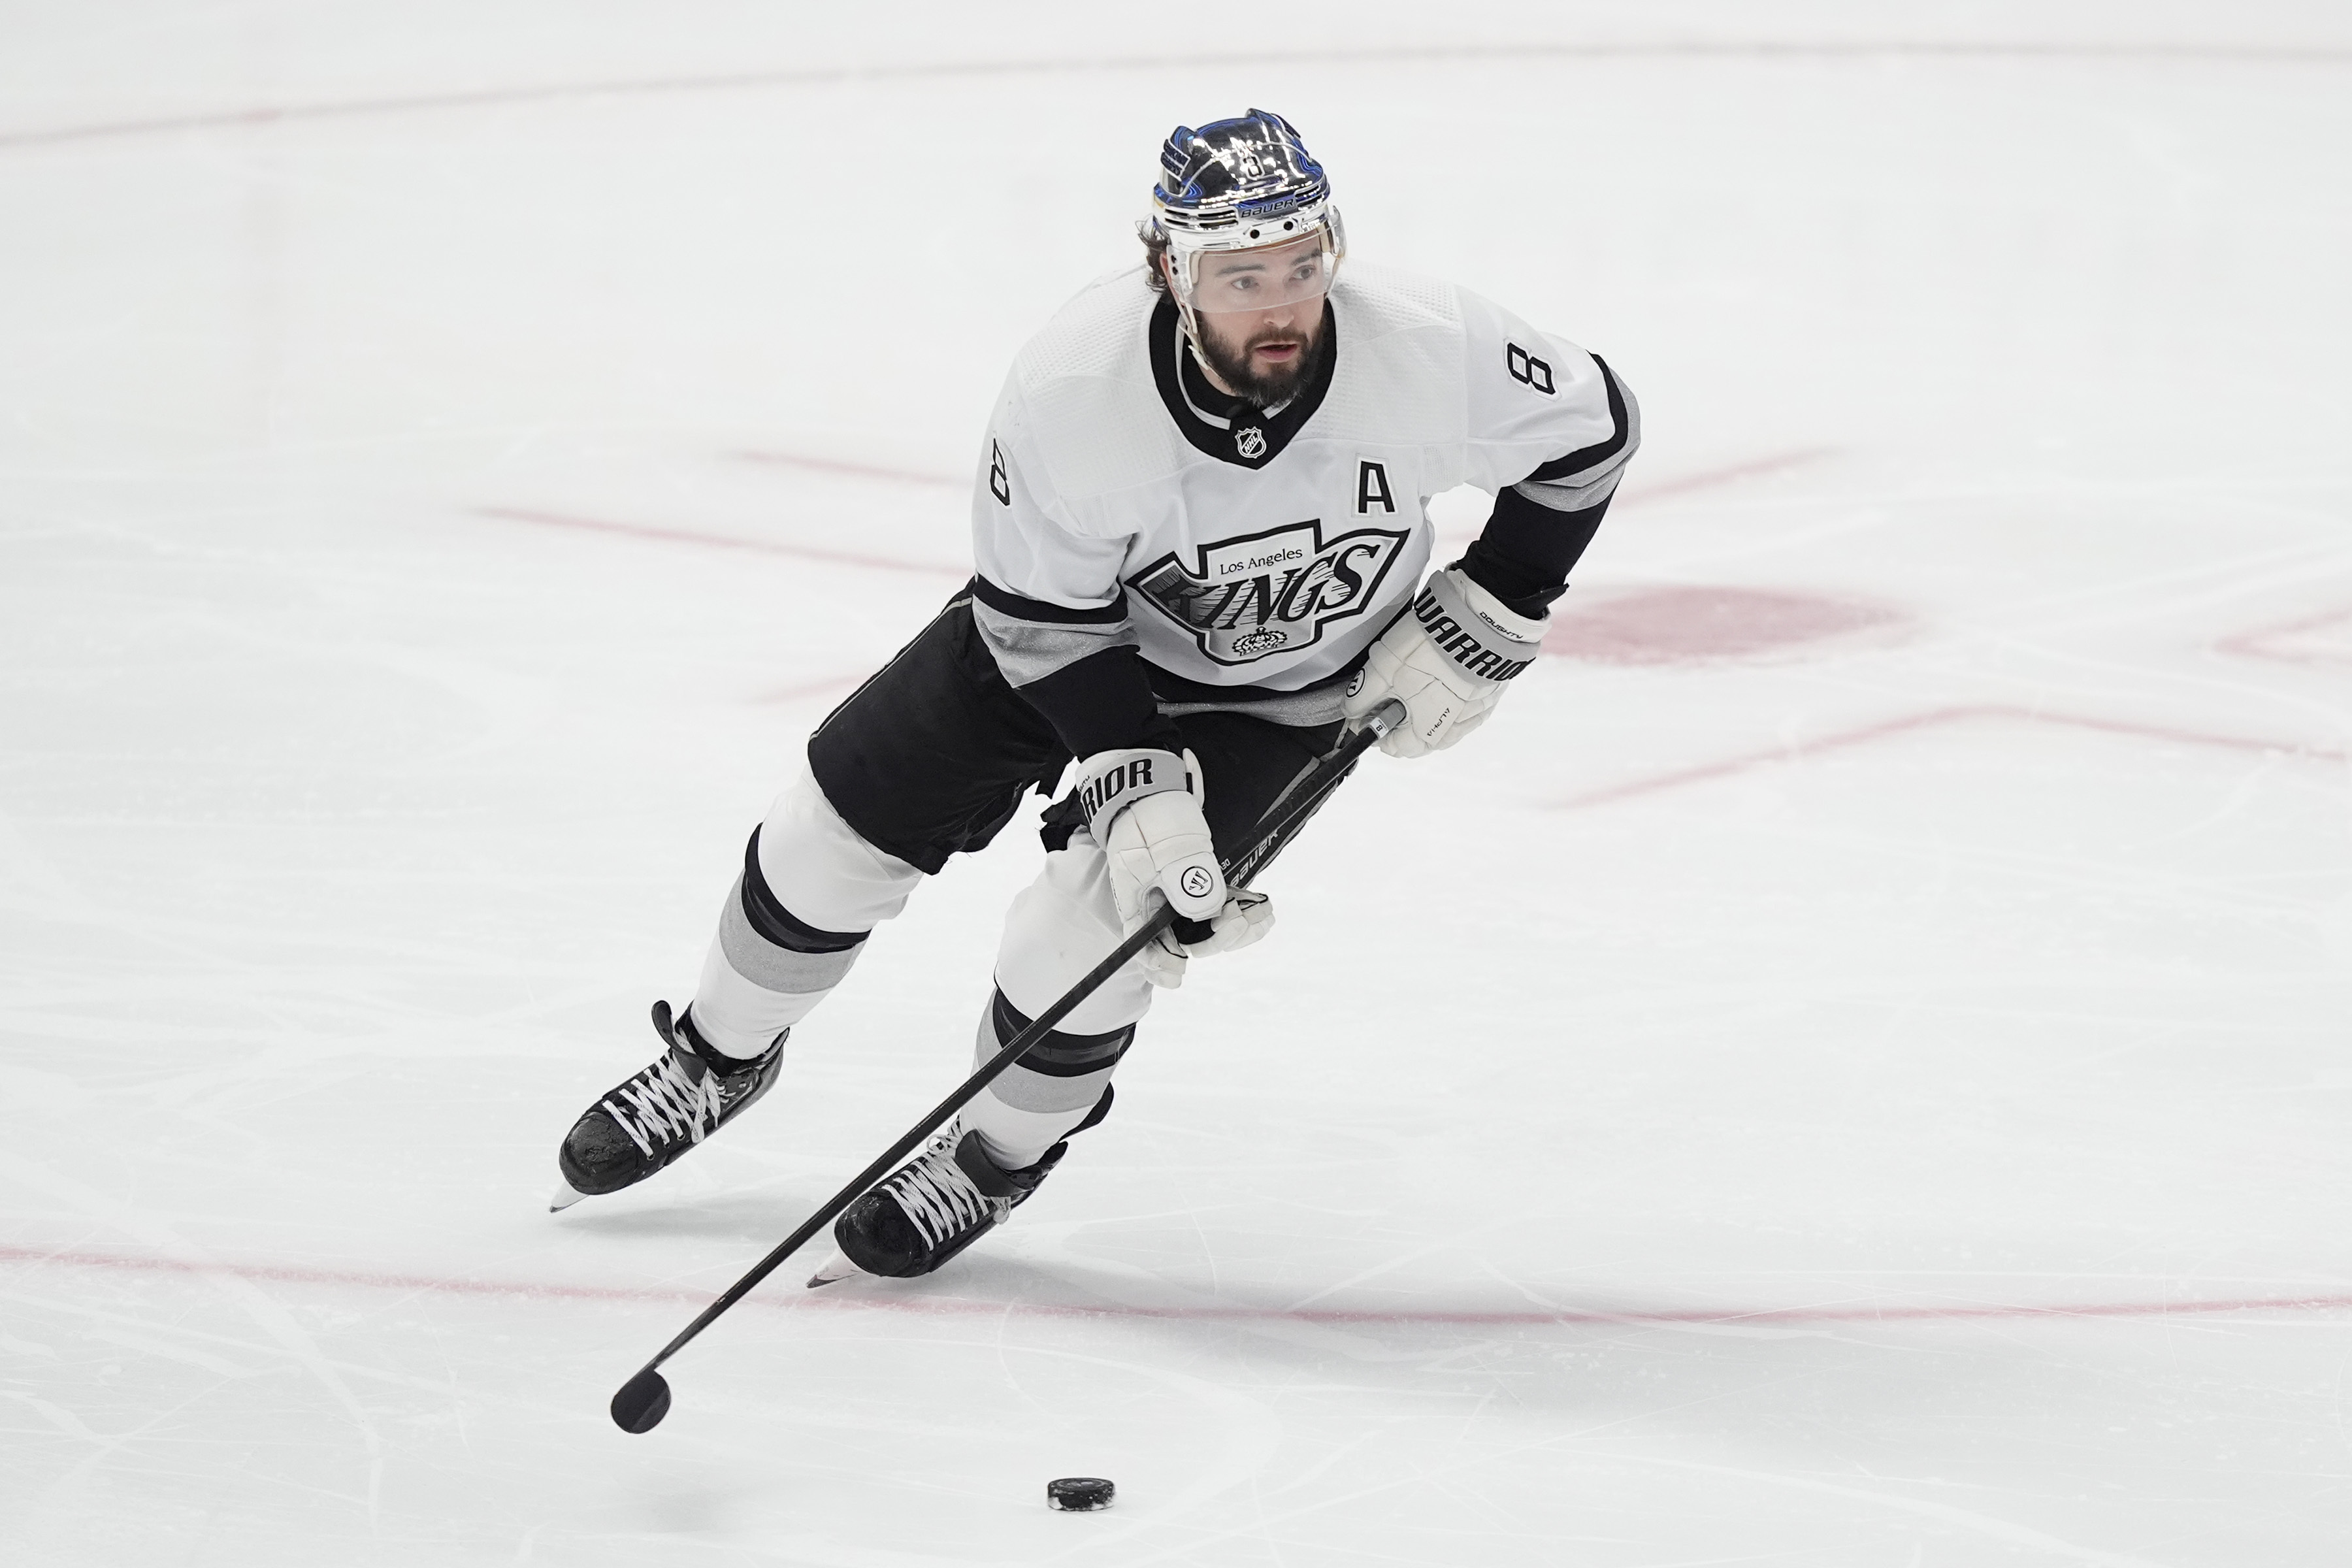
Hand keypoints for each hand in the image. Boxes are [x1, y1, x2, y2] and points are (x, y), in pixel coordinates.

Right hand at [1076, 746, 1275, 987]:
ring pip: (1211, 929)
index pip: (1145, 949)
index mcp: (1139, 906)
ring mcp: (1182, 898)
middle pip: (1188, 943)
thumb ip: (1186, 883)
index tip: (1179, 974)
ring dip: (1238, 930)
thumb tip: (1210, 913)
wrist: (1154, 789)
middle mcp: (1160, 910)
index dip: (1160, 967)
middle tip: (1238, 919)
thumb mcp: (1165, 851)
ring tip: (1263, 915)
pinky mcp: (1202, 884)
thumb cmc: (1150, 819)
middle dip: (1217, 939)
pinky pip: (1223, 910)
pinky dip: (1244, 912)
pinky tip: (1264, 908)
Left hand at [1342, 567, 1546, 757]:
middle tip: (1389, 686)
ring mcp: (1478, 710)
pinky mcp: (1492, 690)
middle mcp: (1456, 729)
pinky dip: (1449, 690)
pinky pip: (1465, 700)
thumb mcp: (1383, 670)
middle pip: (1419, 733)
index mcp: (1429, 733)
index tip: (1363, 709)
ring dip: (1425, 702)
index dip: (1373, 728)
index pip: (1394, 746)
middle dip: (1400, 713)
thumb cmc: (1431, 648)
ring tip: (1416, 672)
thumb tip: (1351, 713)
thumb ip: (1362, 697)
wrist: (1480, 618)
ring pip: (1443, 717)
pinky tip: (1442, 668)